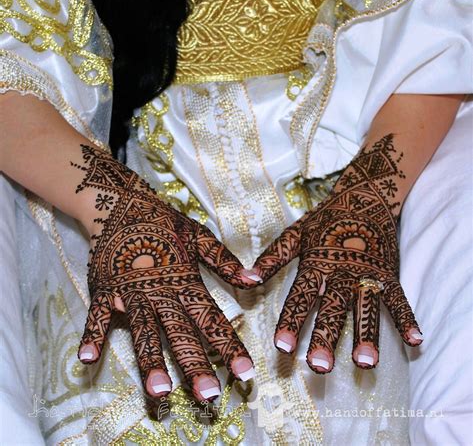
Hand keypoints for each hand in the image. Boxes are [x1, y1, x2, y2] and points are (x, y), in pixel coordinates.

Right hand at [75, 145, 258, 399]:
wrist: (123, 204)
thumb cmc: (164, 222)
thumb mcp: (199, 236)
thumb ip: (225, 261)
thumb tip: (256, 280)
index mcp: (185, 280)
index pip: (211, 318)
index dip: (229, 346)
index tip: (245, 373)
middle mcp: (160, 290)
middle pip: (180, 332)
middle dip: (196, 365)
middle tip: (209, 397)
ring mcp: (130, 291)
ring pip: (143, 331)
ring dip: (151, 361)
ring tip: (160, 391)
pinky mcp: (104, 289)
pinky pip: (96, 316)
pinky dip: (92, 336)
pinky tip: (87, 359)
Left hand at [253, 135, 421, 372]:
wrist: (364, 195)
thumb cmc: (324, 218)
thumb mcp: (294, 234)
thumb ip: (272, 258)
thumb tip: (246, 279)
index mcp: (316, 263)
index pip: (301, 296)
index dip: (291, 321)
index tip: (282, 347)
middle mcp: (341, 271)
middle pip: (332, 307)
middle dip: (325, 336)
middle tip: (319, 366)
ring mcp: (368, 272)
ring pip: (366, 307)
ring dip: (366, 335)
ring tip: (365, 363)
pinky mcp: (390, 272)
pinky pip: (400, 298)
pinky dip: (407, 318)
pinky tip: (415, 341)